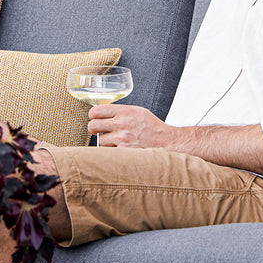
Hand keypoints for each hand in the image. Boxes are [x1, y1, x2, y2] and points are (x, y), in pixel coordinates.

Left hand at [87, 105, 262, 175]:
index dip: (92, 115)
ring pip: (99, 140)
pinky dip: (112, 153)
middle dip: (93, 129)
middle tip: (98, 131)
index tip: (94, 118)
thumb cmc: (154, 129)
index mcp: (126, 111)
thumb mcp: (139, 113)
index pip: (96, 110)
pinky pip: (108, 153)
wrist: (169, 144)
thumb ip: (121, 112)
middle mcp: (122, 123)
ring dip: (105, 142)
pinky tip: (121, 151)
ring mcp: (122, 139)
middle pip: (92, 124)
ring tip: (116, 142)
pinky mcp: (124, 153)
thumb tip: (103, 113)